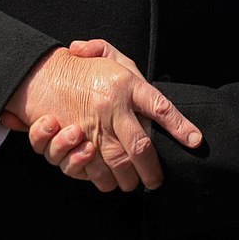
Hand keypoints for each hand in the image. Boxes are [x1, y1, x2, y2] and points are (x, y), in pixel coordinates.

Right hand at [6, 46, 201, 192]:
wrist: (43, 75)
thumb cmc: (84, 69)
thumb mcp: (110, 56)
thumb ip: (129, 62)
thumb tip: (151, 78)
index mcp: (126, 84)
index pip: (159, 106)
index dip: (179, 125)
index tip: (194, 140)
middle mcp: (112, 107)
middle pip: (141, 145)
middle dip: (152, 169)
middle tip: (156, 180)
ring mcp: (93, 126)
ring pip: (119, 163)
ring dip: (130, 178)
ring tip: (136, 183)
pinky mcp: (74, 142)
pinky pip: (93, 169)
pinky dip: (104, 180)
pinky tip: (111, 180)